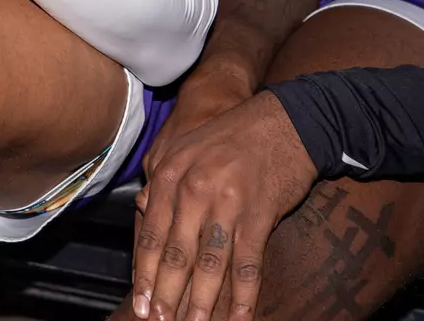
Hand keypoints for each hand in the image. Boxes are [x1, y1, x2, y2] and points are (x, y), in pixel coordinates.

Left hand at [132, 91, 317, 320]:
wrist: (284, 122)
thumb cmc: (232, 136)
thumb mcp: (185, 148)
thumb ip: (161, 181)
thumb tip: (143, 210)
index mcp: (169, 175)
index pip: (152, 235)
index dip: (145, 273)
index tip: (139, 302)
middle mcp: (192, 191)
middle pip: (175, 254)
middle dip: (166, 293)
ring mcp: (226, 204)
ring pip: (208, 264)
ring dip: (200, 302)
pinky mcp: (259, 215)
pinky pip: (248, 265)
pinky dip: (244, 297)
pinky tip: (239, 319)